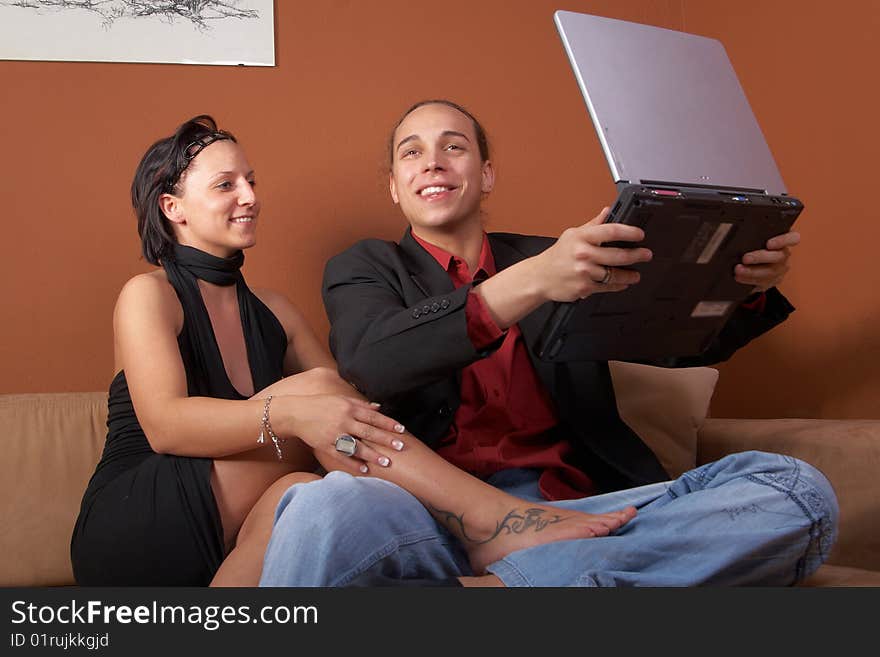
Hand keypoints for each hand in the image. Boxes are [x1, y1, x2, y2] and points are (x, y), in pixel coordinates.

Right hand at [276, 395, 406, 473]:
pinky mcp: (325, 446)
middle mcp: (343, 421)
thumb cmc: (320, 405)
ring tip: (386, 462)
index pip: (373, 416)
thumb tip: (379, 408)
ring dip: (372, 455)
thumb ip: (360, 404)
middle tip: (400, 446)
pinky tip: (365, 470)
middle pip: (368, 431)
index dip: (388, 423)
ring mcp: (333, 434)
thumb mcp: (340, 400)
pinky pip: (341, 456)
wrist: (295, 413)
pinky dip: (353, 463)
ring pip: (356, 446)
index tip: (401, 430)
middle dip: (385, 439)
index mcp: (348, 408)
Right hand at [536, 207, 652, 301]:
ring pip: (615, 274)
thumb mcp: (572, 235)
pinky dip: (618, 286)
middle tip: (646, 255)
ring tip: (636, 274)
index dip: (629, 232)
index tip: (640, 234)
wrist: (539, 277)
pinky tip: (623, 283)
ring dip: (629, 275)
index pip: (611, 231)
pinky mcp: (584, 287)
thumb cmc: (556, 256)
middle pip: (617, 254)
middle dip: (636, 255)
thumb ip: (592, 225)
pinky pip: (607, 287)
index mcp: (581, 238)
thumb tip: (607, 211)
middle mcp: (583, 254)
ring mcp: (584, 271)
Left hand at [735, 231, 799, 291]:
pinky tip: (739, 277)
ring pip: (771, 272)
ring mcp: (780, 269)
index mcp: (784, 239)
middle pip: (779, 257)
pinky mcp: (773, 280)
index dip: (782, 241)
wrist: (748, 261)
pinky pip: (763, 282)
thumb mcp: (753, 236)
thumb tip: (737, 230)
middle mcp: (784, 254)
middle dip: (760, 258)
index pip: (793, 238)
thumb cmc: (751, 243)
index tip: (768, 244)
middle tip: (745, 258)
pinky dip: (749, 280)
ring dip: (752, 271)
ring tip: (738, 269)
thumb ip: (752, 232)